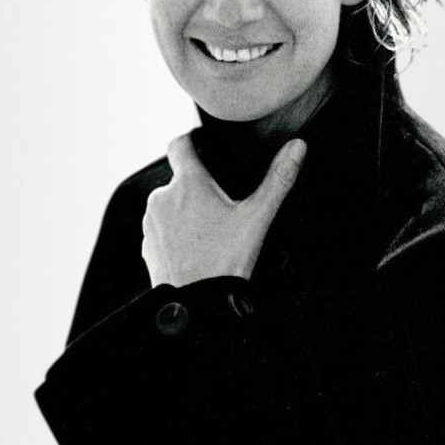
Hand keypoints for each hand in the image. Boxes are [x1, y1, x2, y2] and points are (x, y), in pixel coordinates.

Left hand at [141, 134, 305, 287]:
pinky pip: (162, 230)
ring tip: (209, 233)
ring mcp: (151, 222)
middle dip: (197, 189)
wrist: (197, 304)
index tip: (199, 143)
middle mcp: (162, 198)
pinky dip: (175, 234)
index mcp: (188, 184)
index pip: (179, 145)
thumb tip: (297, 147)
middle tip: (221, 208)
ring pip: (169, 206)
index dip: (190, 140)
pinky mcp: (147, 244)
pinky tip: (196, 248)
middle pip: (179, 180)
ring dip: (185, 212)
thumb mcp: (257, 218)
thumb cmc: (224, 261)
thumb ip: (278, 179)